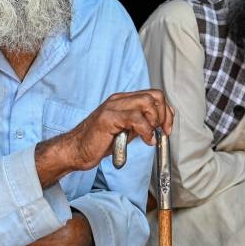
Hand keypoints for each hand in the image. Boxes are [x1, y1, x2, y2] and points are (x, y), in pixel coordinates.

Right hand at [36, 89, 172, 185]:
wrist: (76, 150)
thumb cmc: (98, 142)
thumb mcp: (125, 131)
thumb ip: (141, 124)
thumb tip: (161, 124)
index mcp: (123, 100)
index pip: (154, 95)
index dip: (166, 111)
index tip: (167, 128)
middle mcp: (118, 100)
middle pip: (154, 95)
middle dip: (164, 116)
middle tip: (161, 132)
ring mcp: (112, 107)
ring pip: (147, 102)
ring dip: (155, 121)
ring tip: (150, 136)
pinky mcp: (108, 118)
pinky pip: (135, 118)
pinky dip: (146, 130)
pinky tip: (144, 140)